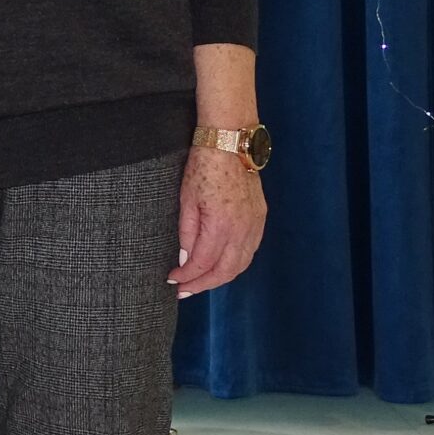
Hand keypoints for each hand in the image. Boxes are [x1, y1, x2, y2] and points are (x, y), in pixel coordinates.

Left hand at [171, 147, 266, 297]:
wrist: (230, 143)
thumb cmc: (204, 166)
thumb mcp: (186, 200)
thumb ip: (187, 233)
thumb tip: (185, 260)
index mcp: (220, 225)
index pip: (203, 263)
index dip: (187, 276)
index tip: (173, 280)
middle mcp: (242, 229)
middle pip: (225, 271)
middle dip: (203, 284)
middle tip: (184, 291)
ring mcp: (255, 224)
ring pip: (241, 264)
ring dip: (220, 277)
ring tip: (200, 282)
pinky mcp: (260, 217)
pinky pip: (250, 250)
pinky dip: (235, 263)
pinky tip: (221, 265)